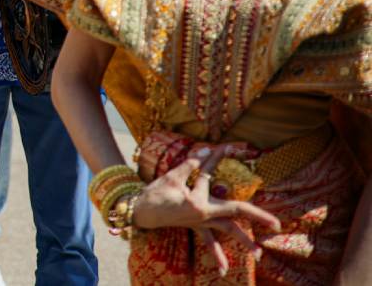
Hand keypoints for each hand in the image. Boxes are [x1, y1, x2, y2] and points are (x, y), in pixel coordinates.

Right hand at [132, 147, 280, 276]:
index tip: (227, 147)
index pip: (210, 175)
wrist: (140, 211)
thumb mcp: (171, 176)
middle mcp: (203, 213)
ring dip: (244, 242)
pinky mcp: (195, 225)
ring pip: (227, 231)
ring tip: (259, 255)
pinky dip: (216, 255)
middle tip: (277, 224)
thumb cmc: (154, 193)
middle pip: (235, 212)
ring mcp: (201, 221)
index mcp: (198, 200)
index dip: (217, 159)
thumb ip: (190, 165)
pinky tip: (225, 271)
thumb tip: (206, 151)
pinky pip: (208, 242)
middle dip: (258, 216)